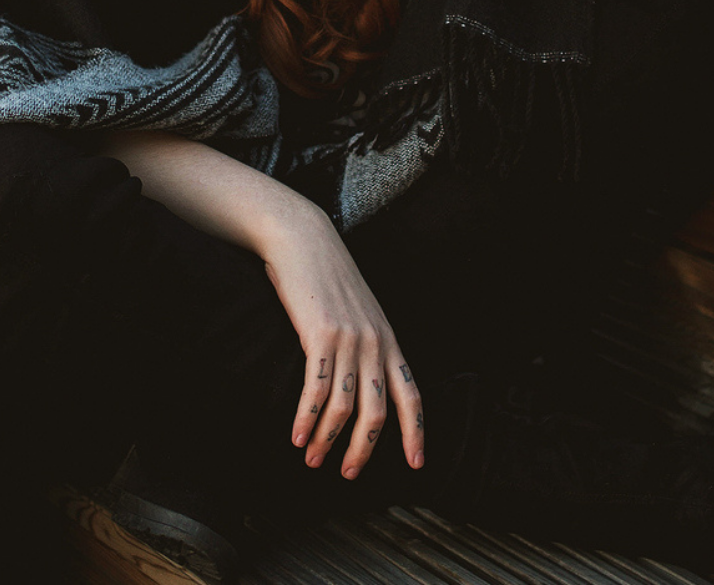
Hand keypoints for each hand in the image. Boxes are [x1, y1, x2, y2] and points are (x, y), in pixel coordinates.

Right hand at [262, 208, 423, 480]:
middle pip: (379, 411)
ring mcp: (350, 339)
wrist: (306, 240)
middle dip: (364, 450)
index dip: (416, 432)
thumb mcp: (360, 310)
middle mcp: (375, 342)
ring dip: (328, 439)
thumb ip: (368, 342)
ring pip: (346, 407)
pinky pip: (318, 388)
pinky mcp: (321, 335)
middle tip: (348, 473)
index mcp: (389, 339)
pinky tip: (297, 435)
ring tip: (313, 459)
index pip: (412, 394)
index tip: (416, 464)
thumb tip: (364, 380)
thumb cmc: (328, 276)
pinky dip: (307, 417)